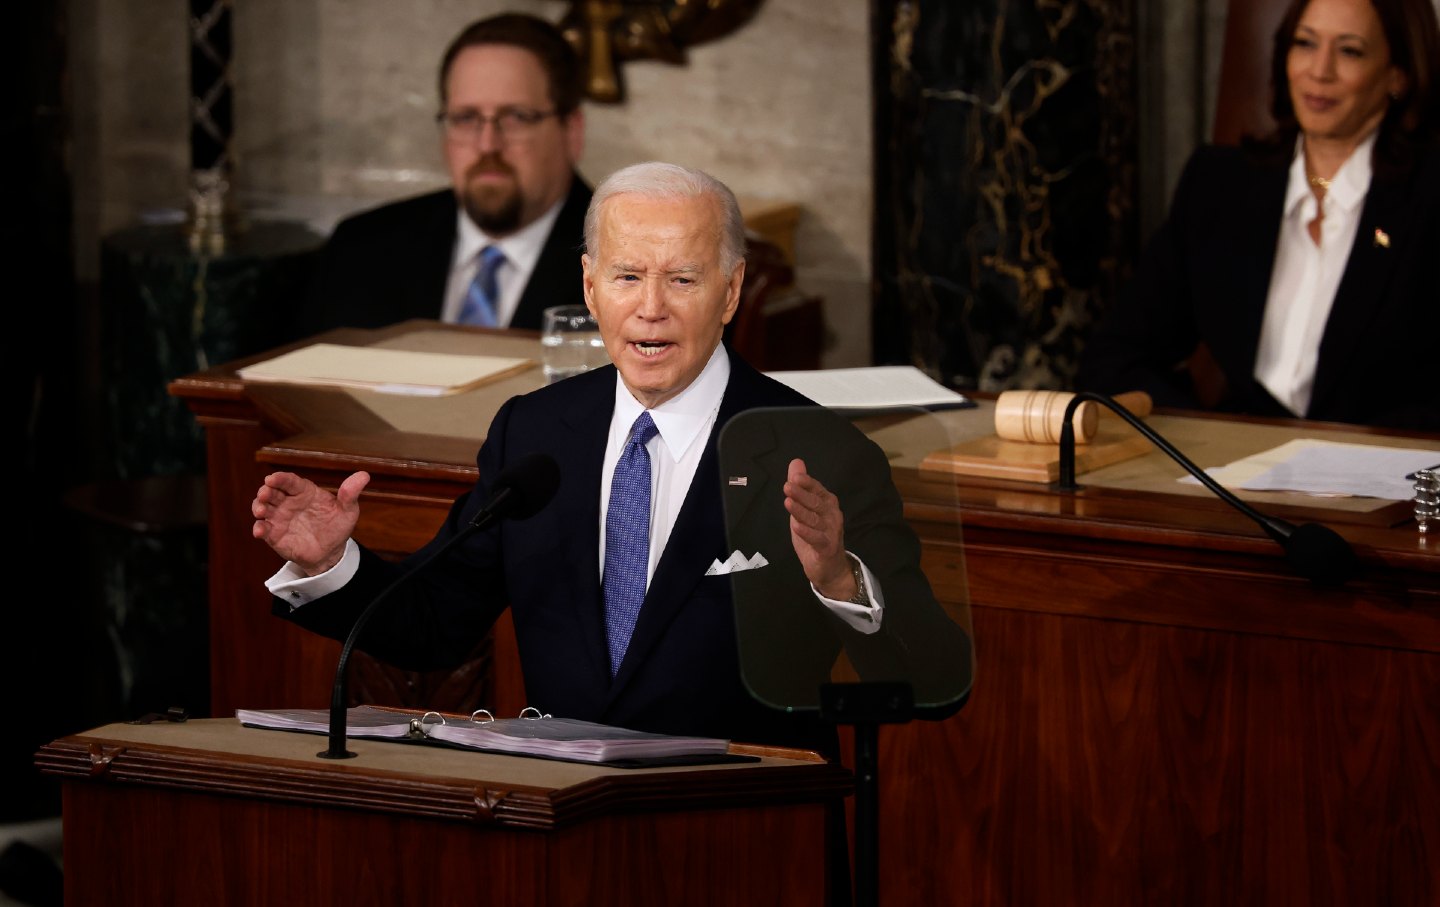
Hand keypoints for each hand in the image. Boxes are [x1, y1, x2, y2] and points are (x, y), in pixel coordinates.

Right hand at [251, 470, 369, 575]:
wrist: (331, 553)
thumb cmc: (338, 527)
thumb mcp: (348, 511)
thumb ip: (351, 494)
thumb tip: (364, 475)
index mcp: (304, 491)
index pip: (290, 481)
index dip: (280, 478)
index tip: (273, 478)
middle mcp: (288, 502)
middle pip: (272, 492)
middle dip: (265, 491)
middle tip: (265, 493)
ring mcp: (279, 517)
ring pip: (263, 507)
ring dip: (258, 506)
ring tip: (260, 510)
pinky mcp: (274, 534)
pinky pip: (263, 529)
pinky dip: (259, 528)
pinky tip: (260, 531)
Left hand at [783, 458, 855, 599]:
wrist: (829, 567)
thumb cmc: (816, 534)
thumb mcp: (804, 509)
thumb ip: (800, 487)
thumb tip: (796, 462)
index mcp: (827, 503)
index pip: (817, 489)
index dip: (807, 483)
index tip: (795, 477)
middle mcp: (832, 515)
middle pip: (816, 503)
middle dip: (801, 494)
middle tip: (787, 486)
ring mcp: (831, 531)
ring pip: (814, 520)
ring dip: (801, 511)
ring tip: (788, 502)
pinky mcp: (827, 547)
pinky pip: (816, 539)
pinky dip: (806, 532)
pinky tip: (796, 526)